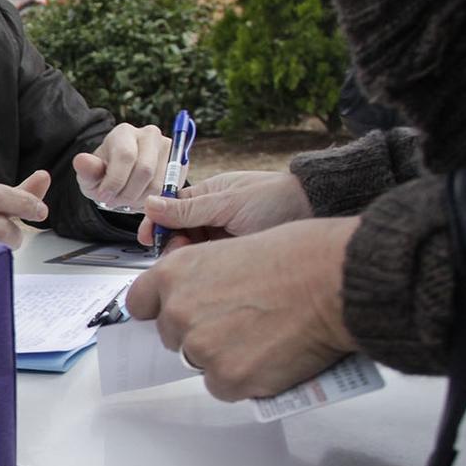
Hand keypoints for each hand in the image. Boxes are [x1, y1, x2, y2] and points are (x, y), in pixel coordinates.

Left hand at [72, 122, 169, 210]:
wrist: (124, 179)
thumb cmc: (105, 176)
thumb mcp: (90, 177)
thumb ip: (87, 171)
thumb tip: (81, 161)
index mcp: (124, 132)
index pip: (125, 156)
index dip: (115, 181)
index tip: (104, 196)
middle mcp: (149, 134)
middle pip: (144, 170)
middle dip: (127, 193)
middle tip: (115, 202)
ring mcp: (168, 147)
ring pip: (158, 183)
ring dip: (140, 200)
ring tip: (127, 199)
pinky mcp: (179, 163)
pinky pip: (170, 189)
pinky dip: (155, 201)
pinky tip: (142, 198)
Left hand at [124, 218, 359, 399]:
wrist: (336, 279)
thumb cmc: (301, 256)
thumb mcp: (233, 248)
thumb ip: (206, 279)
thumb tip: (205, 298)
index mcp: (175, 273)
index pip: (140, 303)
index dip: (161, 310)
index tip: (174, 314)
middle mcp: (179, 311)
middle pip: (174, 337)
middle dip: (202, 333)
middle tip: (241, 323)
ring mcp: (201, 348)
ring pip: (200, 364)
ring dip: (225, 358)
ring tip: (265, 337)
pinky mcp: (227, 378)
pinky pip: (225, 388)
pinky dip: (246, 380)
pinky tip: (273, 357)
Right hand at [134, 171, 313, 249]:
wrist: (317, 211)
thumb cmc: (278, 199)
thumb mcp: (229, 204)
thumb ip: (189, 208)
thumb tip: (150, 204)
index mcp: (207, 195)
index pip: (169, 208)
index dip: (156, 223)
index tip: (148, 238)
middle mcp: (212, 215)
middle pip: (177, 233)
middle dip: (173, 244)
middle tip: (180, 252)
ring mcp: (223, 235)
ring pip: (192, 251)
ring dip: (189, 257)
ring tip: (197, 261)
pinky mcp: (235, 255)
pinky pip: (210, 263)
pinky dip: (205, 267)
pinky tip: (210, 270)